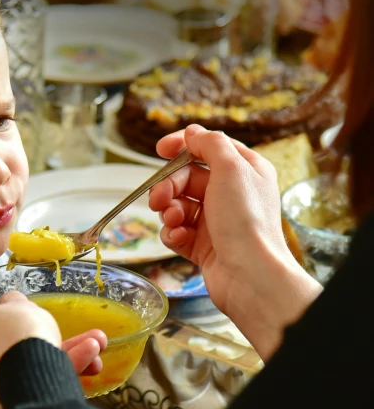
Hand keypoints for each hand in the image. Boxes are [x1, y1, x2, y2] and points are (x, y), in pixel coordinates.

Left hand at [0, 292, 105, 408]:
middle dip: (28, 344)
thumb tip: (10, 303)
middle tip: (55, 334)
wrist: (30, 379)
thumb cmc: (15, 334)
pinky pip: (19, 393)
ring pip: (11, 374)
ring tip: (91, 349)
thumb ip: (12, 304)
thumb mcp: (19, 306)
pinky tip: (86, 364)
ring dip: (50, 360)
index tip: (7, 321)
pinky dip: (48, 380)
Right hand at [149, 125, 321, 358]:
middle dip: (168, 186)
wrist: (249, 275)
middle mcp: (231, 194)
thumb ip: (210, 144)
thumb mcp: (232, 169)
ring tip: (174, 221)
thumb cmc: (246, 221)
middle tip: (159, 197)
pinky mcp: (202, 245)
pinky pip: (176, 231)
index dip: (183, 146)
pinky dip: (172, 232)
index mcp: (244, 171)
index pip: (208, 148)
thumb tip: (193, 132)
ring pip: (177, 204)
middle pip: (186, 178)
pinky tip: (177, 237)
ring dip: (168, 210)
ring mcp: (215, 221)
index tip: (160, 149)